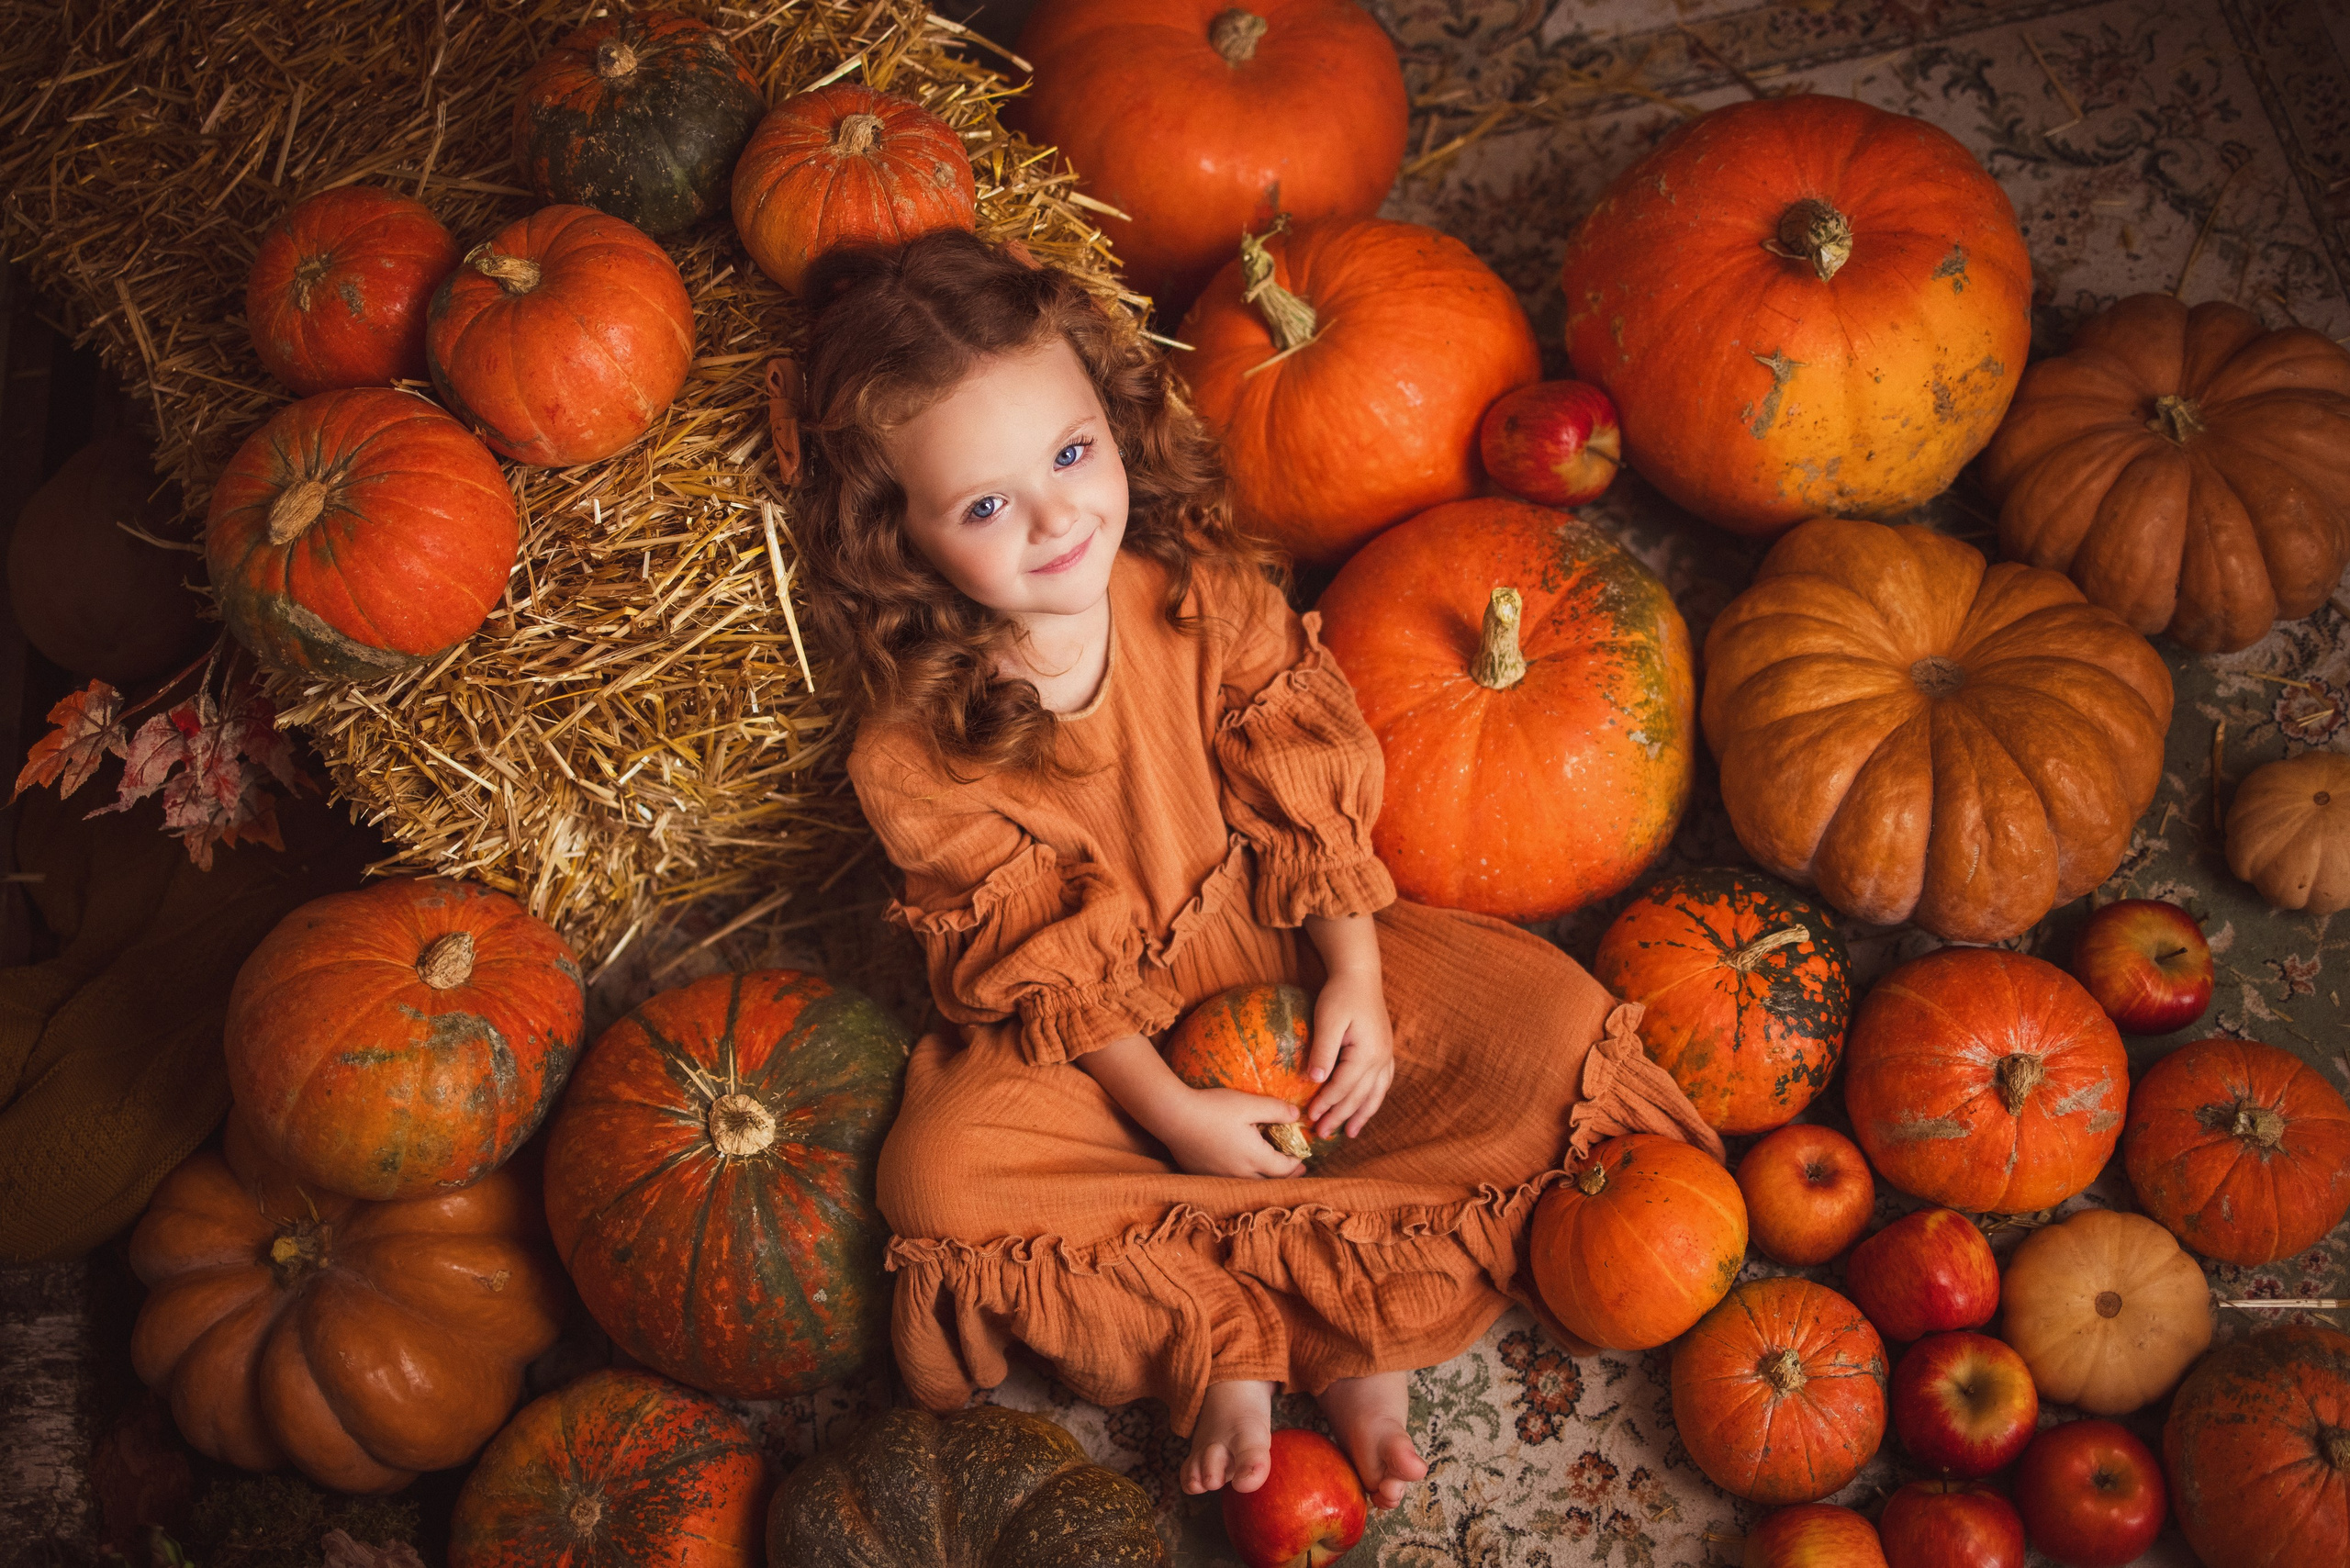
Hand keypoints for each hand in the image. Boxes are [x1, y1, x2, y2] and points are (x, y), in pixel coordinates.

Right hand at [1153, 1086, 1308, 1178]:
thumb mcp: (1248, 1104)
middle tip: (1293, 1172)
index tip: (1302, 1159)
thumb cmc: (1212, 1108)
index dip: (1296, 1164)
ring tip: (1269, 1173)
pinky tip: (1239, 1168)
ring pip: (1249, 1186)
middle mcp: (1239, 1174)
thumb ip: (1275, 1109)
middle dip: (1283, 1178)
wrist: (1173, 1116)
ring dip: (1262, 1180)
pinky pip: (1229, 1183)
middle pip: (1269, 1184)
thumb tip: (1297, 1116)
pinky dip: (1241, 1179)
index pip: (1283, 1169)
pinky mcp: (1203, 1175)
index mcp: (1254, 1157)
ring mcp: (1219, 1178)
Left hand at [1305, 965, 1394, 1139]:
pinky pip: (1382, 1083)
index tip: (1311, 1118)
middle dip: (1341, 1117)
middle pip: (1359, 1096)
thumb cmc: (1341, 995)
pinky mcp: (1385, 1051)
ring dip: (1362, 1115)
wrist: (1360, 975)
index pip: (1343, 1087)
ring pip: (1375, 1094)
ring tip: (1350, 1133)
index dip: (1327, 1104)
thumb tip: (1315, 1081)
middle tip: (1323, 1134)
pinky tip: (1366, 1108)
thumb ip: (1323, 1050)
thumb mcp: (1327, 1019)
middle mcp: (1381, 1058)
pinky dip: (1373, 1100)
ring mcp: (1386, 1056)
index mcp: (1367, 1053)